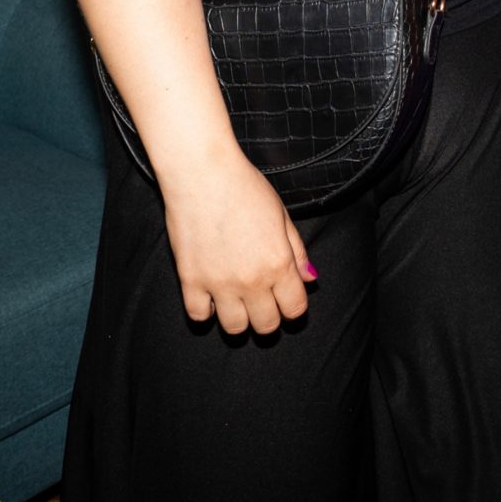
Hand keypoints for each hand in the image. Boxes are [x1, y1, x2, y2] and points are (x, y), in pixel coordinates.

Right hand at [160, 148, 315, 335]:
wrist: (202, 173)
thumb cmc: (245, 187)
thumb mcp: (281, 215)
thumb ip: (297, 251)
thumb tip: (310, 279)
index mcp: (279, 263)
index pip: (294, 310)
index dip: (293, 308)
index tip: (286, 299)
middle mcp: (252, 280)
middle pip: (266, 325)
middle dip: (269, 317)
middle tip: (262, 302)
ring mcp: (219, 284)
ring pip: (235, 328)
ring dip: (239, 319)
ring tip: (237, 301)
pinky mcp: (190, 280)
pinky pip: (198, 316)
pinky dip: (206, 311)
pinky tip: (210, 296)